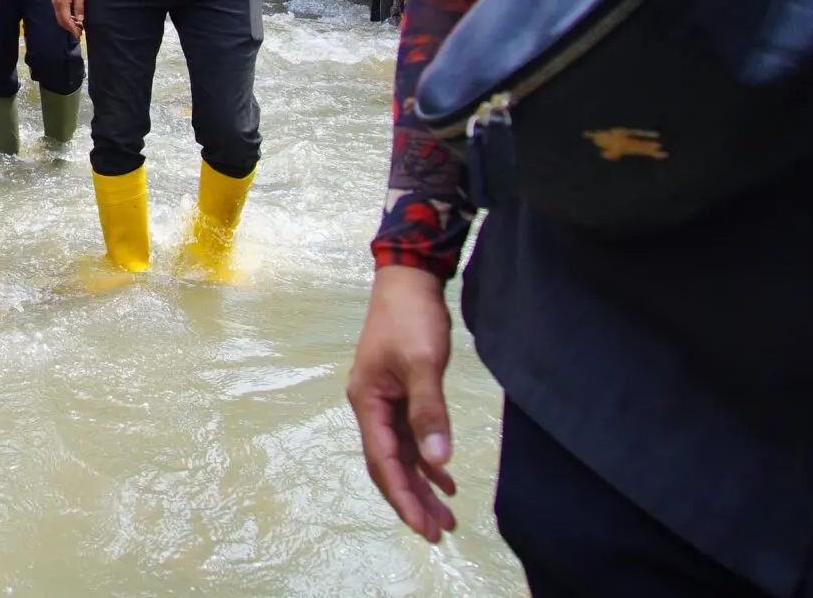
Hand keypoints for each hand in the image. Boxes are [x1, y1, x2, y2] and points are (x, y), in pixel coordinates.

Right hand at [51, 0, 84, 37]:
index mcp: (62, 3)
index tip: (79, 35)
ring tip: (77, 26)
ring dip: (67, 23)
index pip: (66, 21)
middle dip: (69, 28)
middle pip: (61, 21)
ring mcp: (54, 1)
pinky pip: (59, 12)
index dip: (73, 29)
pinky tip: (72, 17)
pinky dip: (65, 17)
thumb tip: (80, 20)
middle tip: (79, 33)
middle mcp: (56, 4)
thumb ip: (79, 7)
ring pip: (59, 17)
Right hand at [346, 265, 457, 542]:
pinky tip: (444, 477)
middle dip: (411, 499)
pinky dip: (427, 460)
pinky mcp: (400, 393)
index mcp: (367, 402)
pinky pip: (410, 438)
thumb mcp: (422, 364)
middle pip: (388, 464)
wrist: (408, 280)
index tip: (423, 527)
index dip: (402, 497)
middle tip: (439, 532)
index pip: (383, 461)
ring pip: (401, 454)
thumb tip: (439, 461)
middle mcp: (370, 406)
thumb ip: (429, 412)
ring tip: (445, 516)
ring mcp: (384, 401)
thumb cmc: (411, 318)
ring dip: (421, 484)